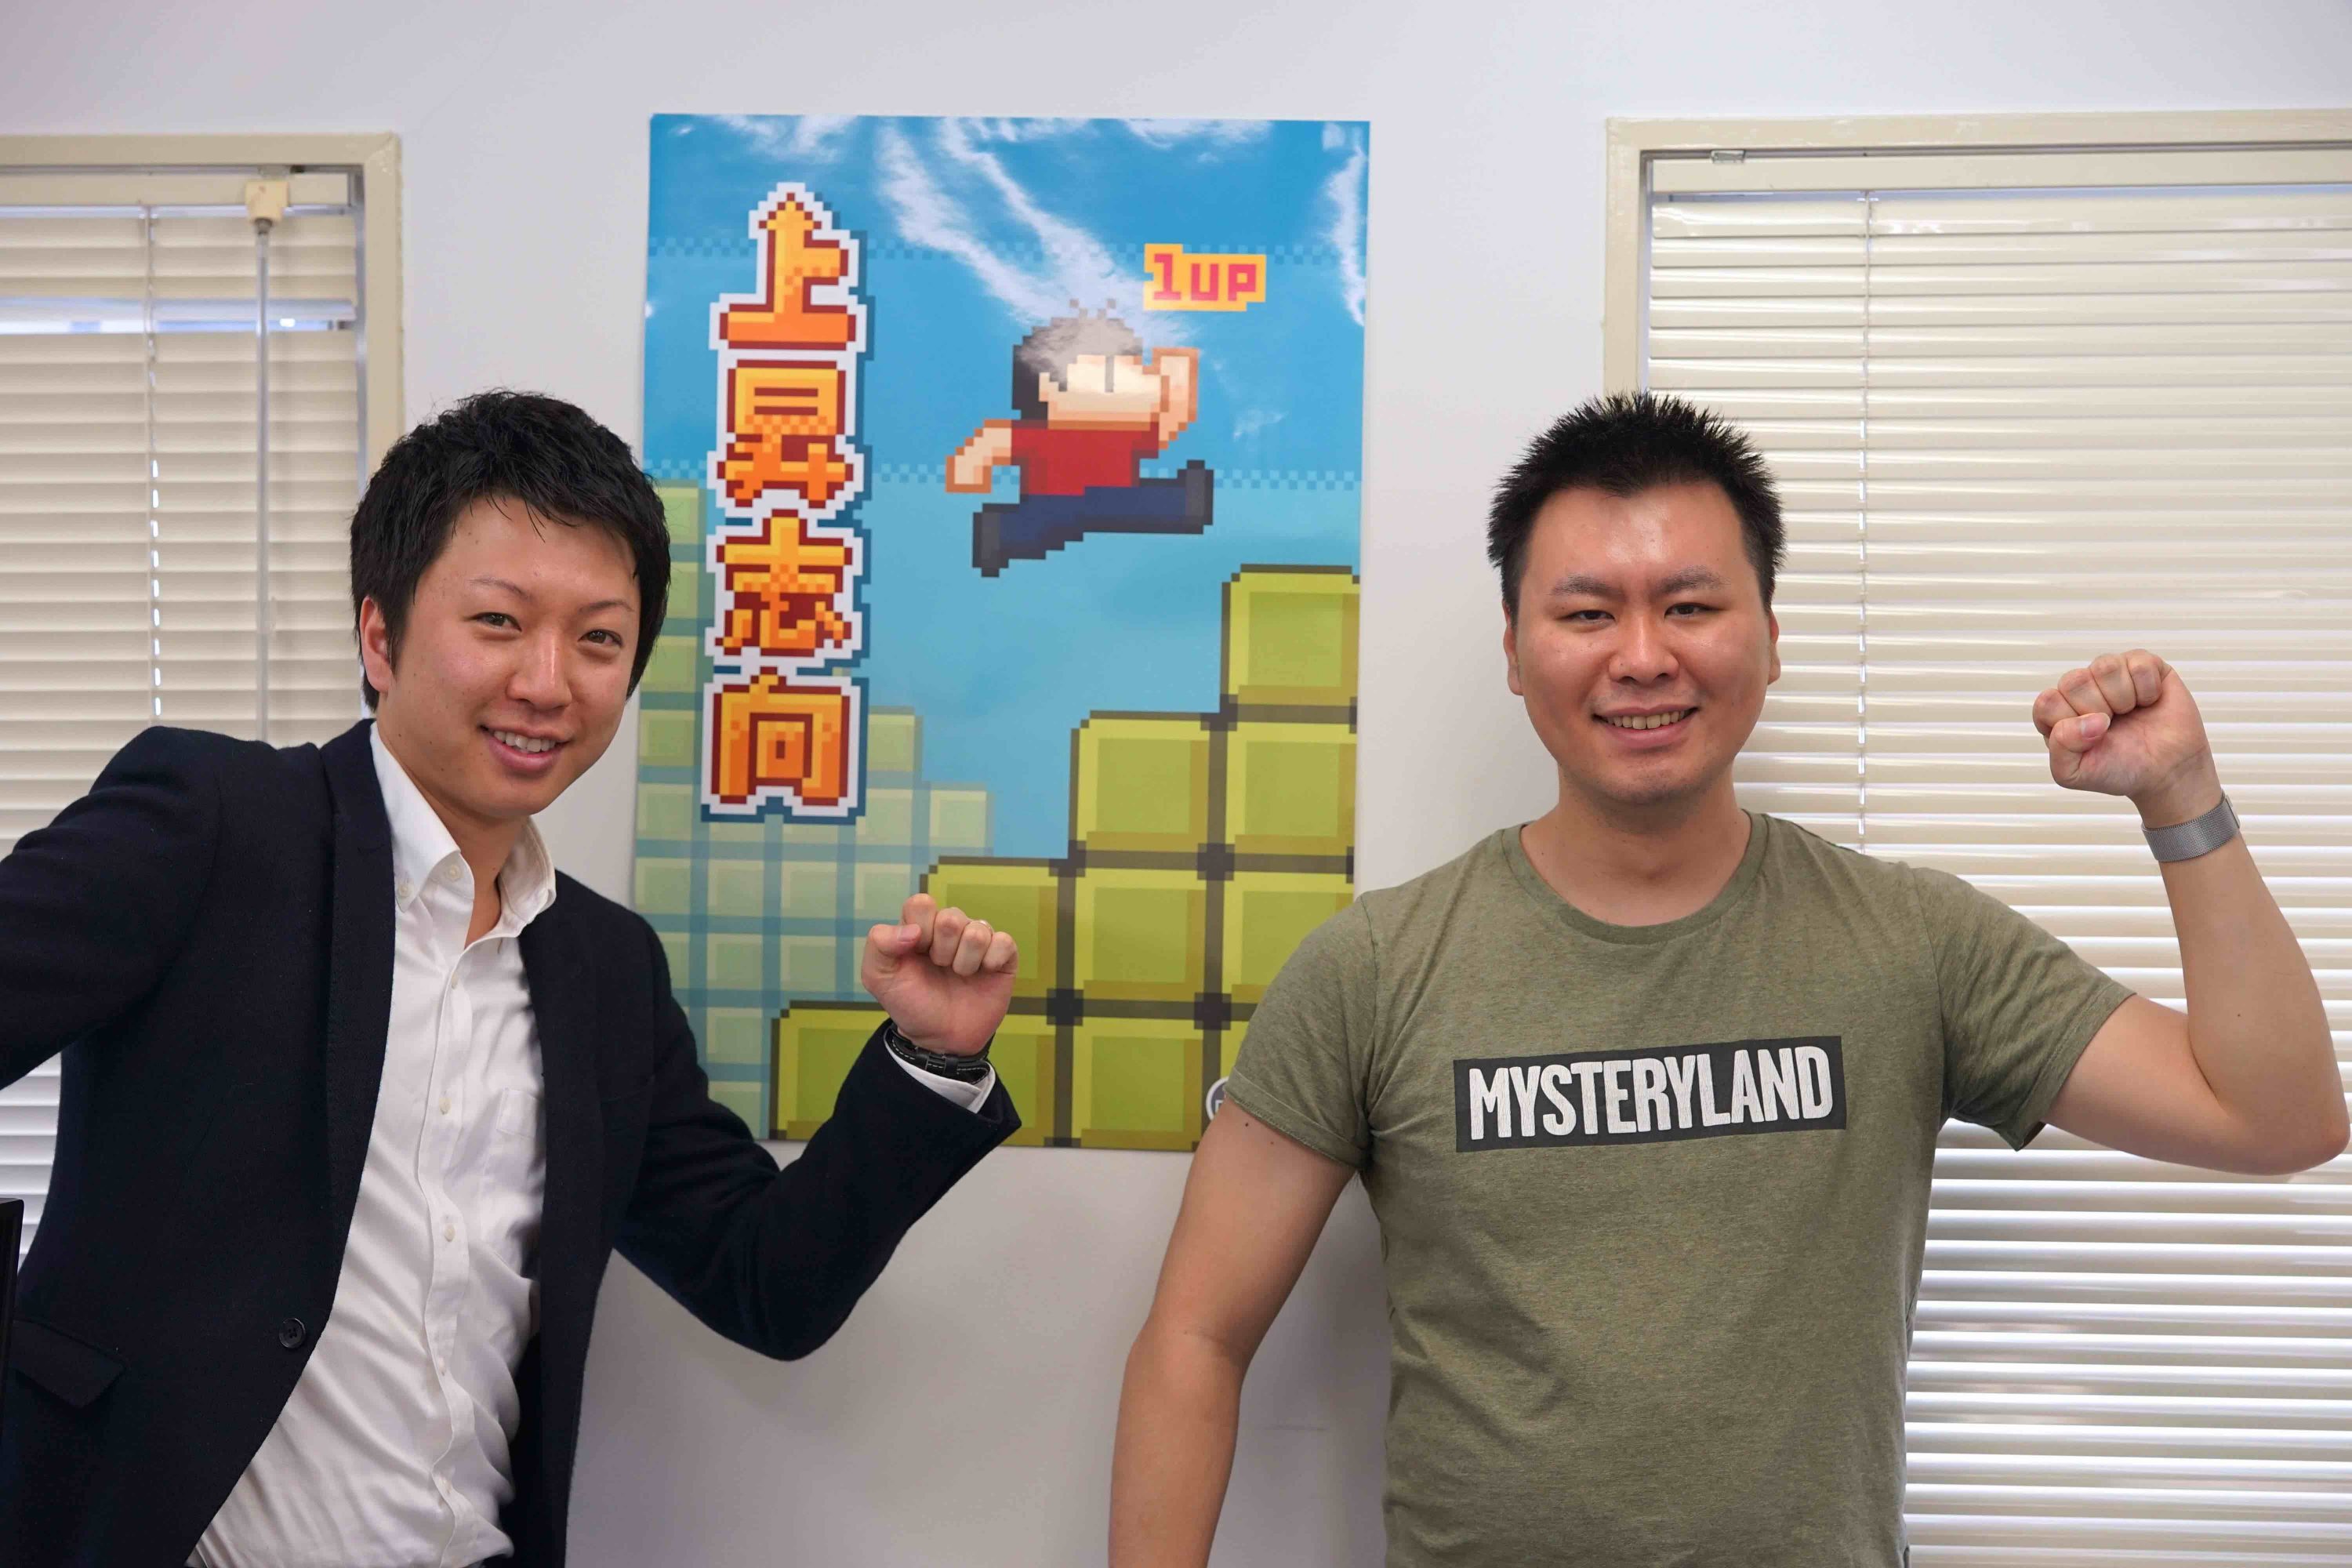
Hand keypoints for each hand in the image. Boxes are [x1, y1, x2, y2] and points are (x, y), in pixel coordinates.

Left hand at [861, 892, 1017, 1054]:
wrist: (940, 1038)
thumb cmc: (911, 1004)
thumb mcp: (878, 978)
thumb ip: (879, 945)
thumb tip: (913, 930)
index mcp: (921, 926)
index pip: (921, 903)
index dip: (919, 929)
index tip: (915, 953)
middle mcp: (950, 929)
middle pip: (951, 917)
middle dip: (942, 951)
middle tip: (939, 968)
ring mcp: (978, 940)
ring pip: (978, 930)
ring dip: (965, 962)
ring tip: (959, 976)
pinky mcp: (1003, 955)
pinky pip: (1004, 942)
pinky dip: (991, 961)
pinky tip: (983, 974)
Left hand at [2033, 649, 2221, 825]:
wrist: (2169, 770)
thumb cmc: (2121, 769)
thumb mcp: (2074, 773)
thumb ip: (2061, 750)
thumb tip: (2088, 721)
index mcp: (2057, 713)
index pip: (2047, 703)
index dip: (2071, 722)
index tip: (2091, 739)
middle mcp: (2080, 690)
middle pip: (2074, 681)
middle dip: (2098, 709)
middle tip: (2113, 726)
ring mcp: (2110, 675)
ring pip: (2105, 666)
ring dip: (2123, 697)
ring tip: (2130, 712)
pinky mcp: (2142, 666)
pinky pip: (2139, 663)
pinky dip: (2148, 689)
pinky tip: (2149, 702)